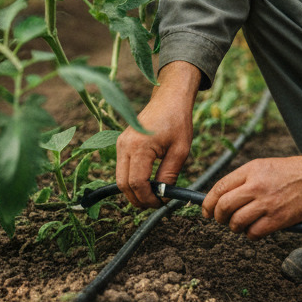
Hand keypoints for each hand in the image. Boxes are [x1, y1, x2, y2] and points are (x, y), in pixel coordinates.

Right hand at [115, 61, 199, 207]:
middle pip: (123, 184)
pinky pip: (122, 169)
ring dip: (134, 191)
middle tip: (156, 203)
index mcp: (139, 147)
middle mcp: (124, 146)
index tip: (161, 203)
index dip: (148, 198)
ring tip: (153, 194)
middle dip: (138, 199)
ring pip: (120, 178)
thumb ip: (169, 175)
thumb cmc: (177, 121)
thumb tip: (163, 195)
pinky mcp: (121, 144)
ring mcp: (120, 144)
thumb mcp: (180, 150)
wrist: (169, 98)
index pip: (136, 183)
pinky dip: (132, 180)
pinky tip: (147, 183)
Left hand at [201, 149, 301, 238]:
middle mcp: (256, 186)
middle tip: (222, 220)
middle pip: (223, 207)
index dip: (208, 202)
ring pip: (236, 222)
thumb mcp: (263, 166)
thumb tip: (221, 198)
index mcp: (251, 170)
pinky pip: (253, 234)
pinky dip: (251, 235)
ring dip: (235, 227)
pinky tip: (256, 229)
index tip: (206, 210)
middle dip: (218, 217)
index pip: (219, 188)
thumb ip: (243, 180)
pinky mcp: (277, 219)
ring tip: (242, 224)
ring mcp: (267, 203)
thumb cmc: (290, 172)